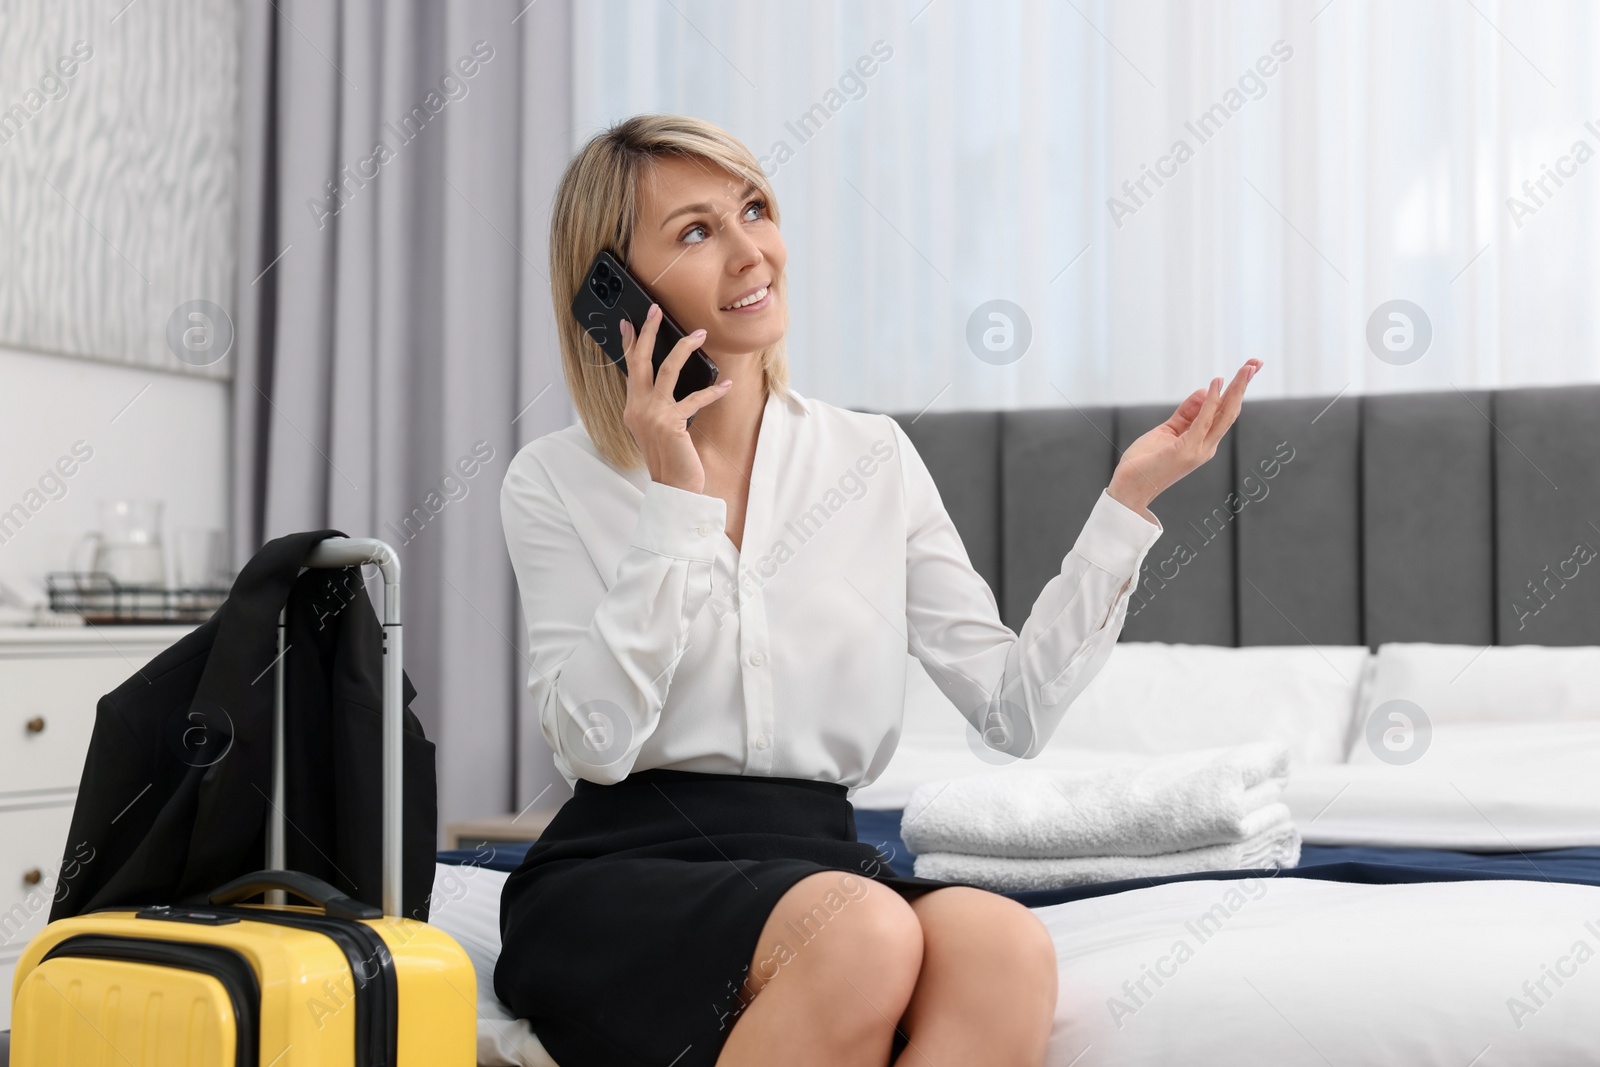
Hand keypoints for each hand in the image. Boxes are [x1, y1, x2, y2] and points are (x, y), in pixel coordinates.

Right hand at [618, 303, 734, 493]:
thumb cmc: (669, 457)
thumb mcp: (657, 427)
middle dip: (649, 333)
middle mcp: (638, 408)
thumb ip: (657, 405)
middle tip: (655, 310)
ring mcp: (652, 415)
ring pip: (666, 370)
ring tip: (699, 334)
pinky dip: (712, 391)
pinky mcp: (671, 423)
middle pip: (641, 362)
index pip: (630, 369)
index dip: (629, 344)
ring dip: (684, 349)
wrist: (672, 486)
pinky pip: (695, 399)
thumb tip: (668, 379)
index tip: (628, 324)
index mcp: (632, 408)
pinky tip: (726, 384)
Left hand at [1107, 359, 1262, 521]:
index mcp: (1204, 441)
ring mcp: (1199, 448)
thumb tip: (1206, 391)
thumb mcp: (1168, 430)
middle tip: (1256, 362)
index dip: (1237, 389)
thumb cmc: (1147, 461)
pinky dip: (1211, 400)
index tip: (1249, 368)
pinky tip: (1217, 383)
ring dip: (1236, 389)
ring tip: (1246, 368)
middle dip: (1244, 385)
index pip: (1225, 412)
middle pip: (1231, 410)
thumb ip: (1187, 413)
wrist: (1130, 487)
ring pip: (1225, 414)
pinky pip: (1203, 420)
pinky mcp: (1187, 449)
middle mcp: (1207, 445)